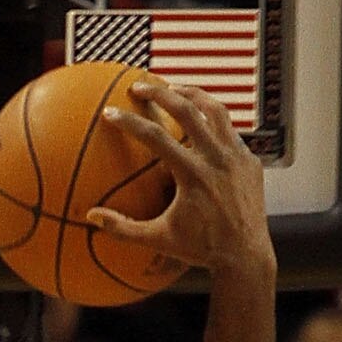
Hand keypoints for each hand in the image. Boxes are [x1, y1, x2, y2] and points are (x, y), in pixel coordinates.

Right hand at [88, 80, 272, 284]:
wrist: (246, 256)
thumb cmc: (200, 250)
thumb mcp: (159, 240)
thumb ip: (124, 229)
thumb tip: (92, 217)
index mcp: (192, 175)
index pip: (156, 137)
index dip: (130, 123)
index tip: (111, 113)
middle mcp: (216, 158)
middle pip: (187, 110)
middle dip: (160, 92)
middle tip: (140, 85)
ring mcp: (236, 155)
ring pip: (214, 110)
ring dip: (192, 94)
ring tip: (175, 89)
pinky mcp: (250, 159)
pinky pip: (230, 130)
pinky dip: (213, 121)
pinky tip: (201, 121)